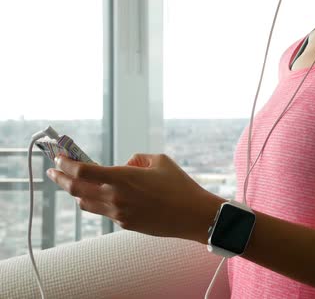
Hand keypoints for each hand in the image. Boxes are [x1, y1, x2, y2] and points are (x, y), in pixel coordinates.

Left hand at [46, 153, 222, 241]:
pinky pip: (104, 212)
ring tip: (73, 184)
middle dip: (60, 178)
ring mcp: (119, 214)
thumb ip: (136, 159)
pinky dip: (98, 202)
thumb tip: (125, 165)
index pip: (82, 171)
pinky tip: (103, 195)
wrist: (192, 215)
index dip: (66, 163)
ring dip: (77, 192)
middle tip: (53, 170)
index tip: (59, 157)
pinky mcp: (126, 224)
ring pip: (86, 203)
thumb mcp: (159, 160)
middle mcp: (116, 197)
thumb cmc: (179, 185)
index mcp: (122, 178)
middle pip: (76, 189)